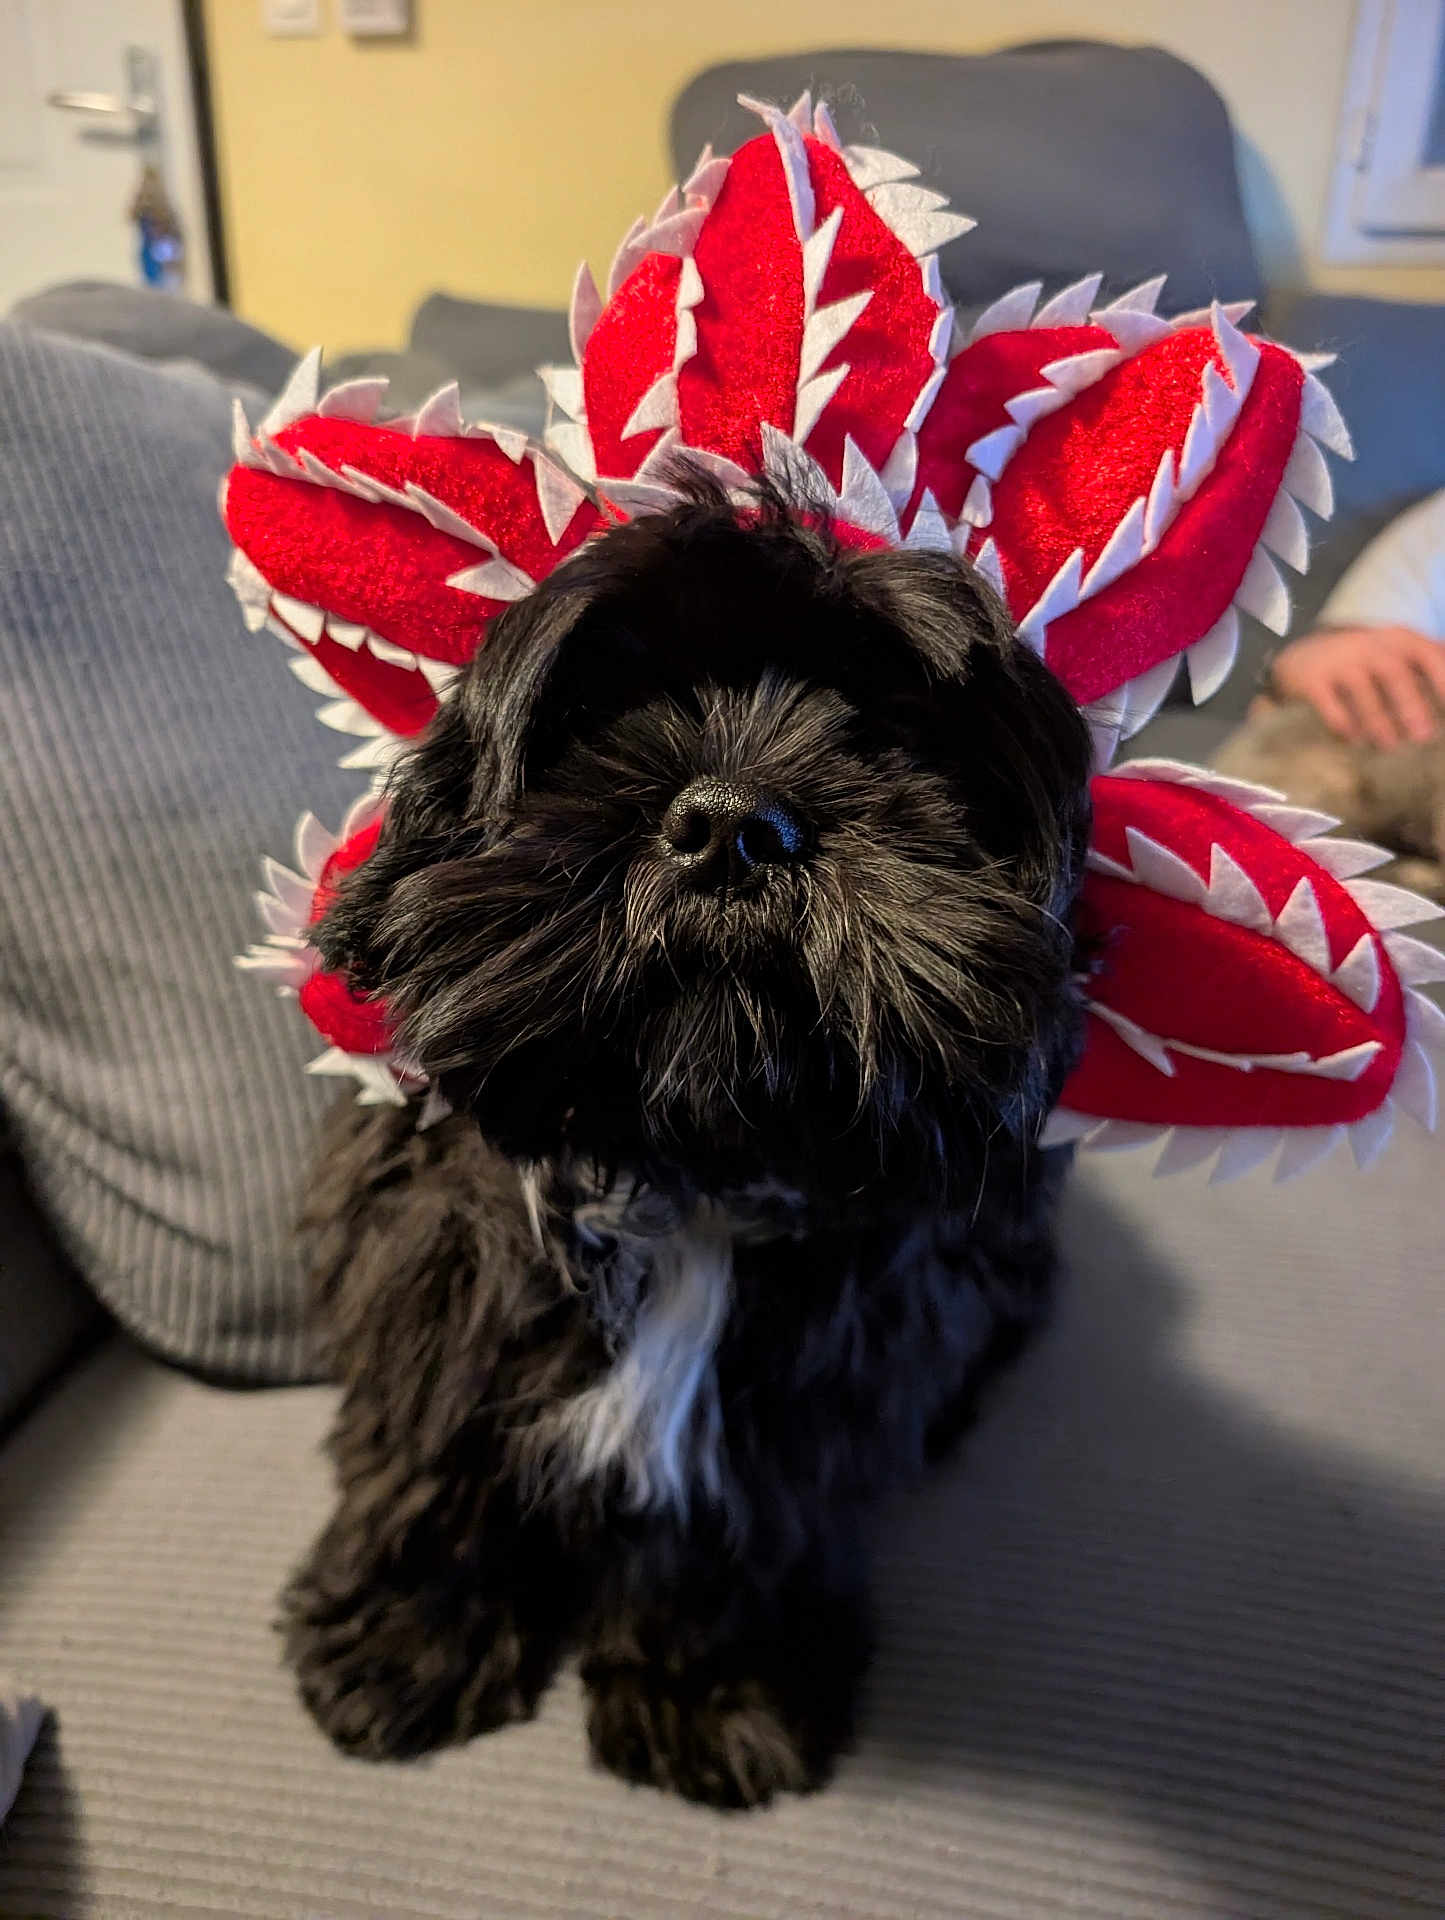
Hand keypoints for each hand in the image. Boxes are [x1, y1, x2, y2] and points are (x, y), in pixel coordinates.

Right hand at [1271, 626, 1444, 749]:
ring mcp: (1338, 660)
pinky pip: (1329, 703)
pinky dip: (1343, 723)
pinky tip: (1354, 739)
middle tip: (1424, 736)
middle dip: (1410, 705)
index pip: (1427, 654)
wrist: (1303, 656)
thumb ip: (1429, 664)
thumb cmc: (1364, 661)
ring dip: (1378, 720)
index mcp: (1397, 639)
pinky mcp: (1312, 679)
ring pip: (1362, 690)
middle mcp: (1369, 645)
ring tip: (1390, 745)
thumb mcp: (1397, 652)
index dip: (1442, 678)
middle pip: (1394, 672)